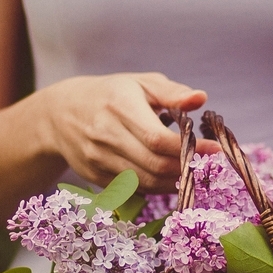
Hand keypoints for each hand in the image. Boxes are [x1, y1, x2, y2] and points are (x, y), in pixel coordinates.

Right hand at [38, 72, 218, 190]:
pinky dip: (157, 186)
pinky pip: (134, 189)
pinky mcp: (96, 177)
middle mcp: (106, 135)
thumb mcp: (140, 84)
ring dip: (174, 181)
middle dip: (185, 168)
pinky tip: (169, 177)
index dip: (189, 148)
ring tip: (191, 170)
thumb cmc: (110, 94)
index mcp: (119, 107)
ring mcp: (98, 159)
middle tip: (204, 163)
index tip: (213, 149)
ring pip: (146, 181)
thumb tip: (200, 98)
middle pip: (154, 164)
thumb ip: (172, 92)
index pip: (158, 139)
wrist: (59, 114)